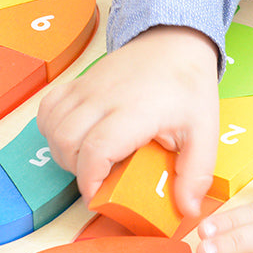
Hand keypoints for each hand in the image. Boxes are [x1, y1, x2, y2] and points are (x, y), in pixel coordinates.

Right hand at [37, 25, 219, 216]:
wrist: (175, 43)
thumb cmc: (188, 87)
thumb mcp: (205, 131)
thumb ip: (197, 173)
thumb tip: (188, 210)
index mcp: (136, 110)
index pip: (97, 149)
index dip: (92, 180)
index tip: (102, 196)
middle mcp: (104, 97)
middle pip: (67, 141)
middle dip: (78, 170)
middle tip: (103, 177)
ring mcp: (87, 88)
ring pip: (52, 127)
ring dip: (64, 152)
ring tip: (92, 159)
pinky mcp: (77, 83)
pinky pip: (48, 109)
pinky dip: (53, 129)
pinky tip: (77, 137)